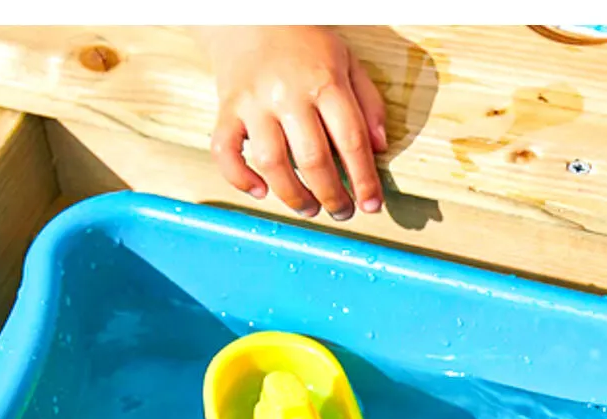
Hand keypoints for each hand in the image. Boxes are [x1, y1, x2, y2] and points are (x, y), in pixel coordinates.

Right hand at [204, 26, 386, 219]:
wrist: (252, 14)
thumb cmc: (304, 42)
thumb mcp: (347, 61)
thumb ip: (368, 103)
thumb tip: (380, 149)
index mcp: (324, 81)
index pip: (351, 141)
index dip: (364, 180)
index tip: (371, 205)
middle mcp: (288, 93)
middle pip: (313, 160)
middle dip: (332, 196)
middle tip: (341, 211)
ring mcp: (254, 103)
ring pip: (272, 163)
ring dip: (293, 197)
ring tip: (309, 208)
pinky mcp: (227, 109)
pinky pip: (226, 152)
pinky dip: (240, 178)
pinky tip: (261, 191)